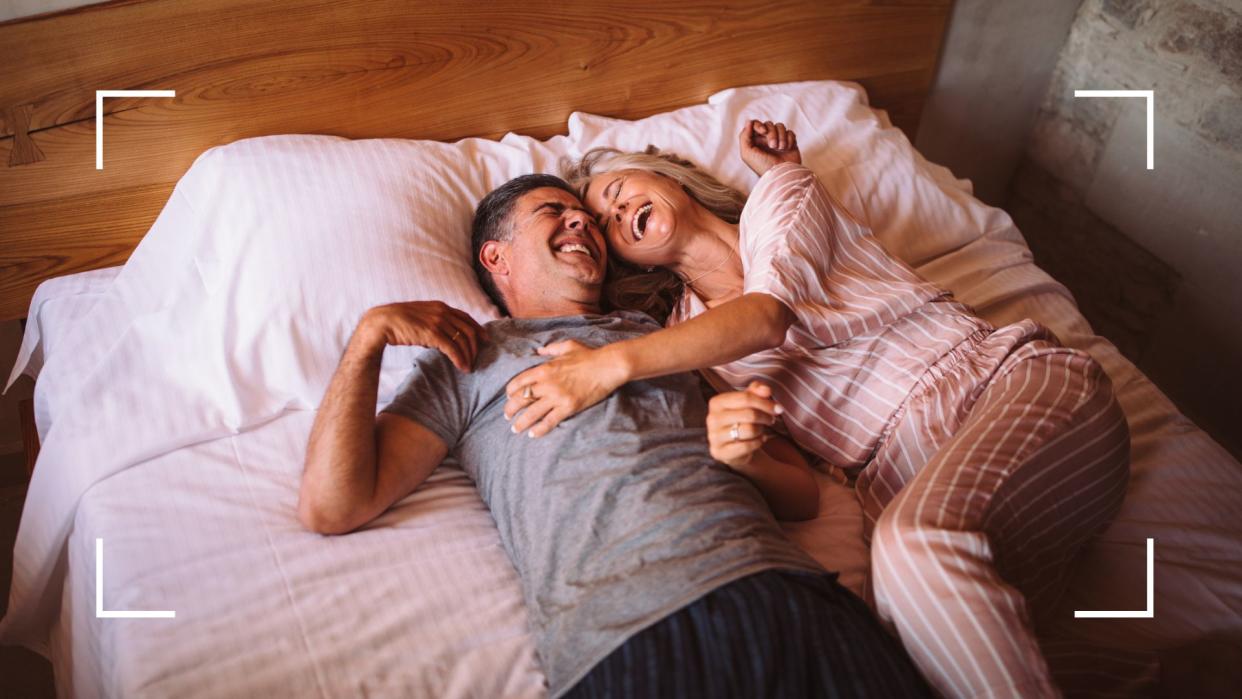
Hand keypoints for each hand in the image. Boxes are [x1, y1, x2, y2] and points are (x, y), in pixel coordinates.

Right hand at [361, 301, 485, 371]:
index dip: (477, 329)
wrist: (382, 322)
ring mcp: (438, 322)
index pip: (466, 317)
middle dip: (476, 346)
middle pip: (468, 329)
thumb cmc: (398, 322)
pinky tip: (462, 367)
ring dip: (469, 355)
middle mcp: (442, 312)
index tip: (485, 340)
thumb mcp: (421, 317)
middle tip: (476, 358)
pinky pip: (452, 348)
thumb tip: (443, 340)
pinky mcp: (432, 334)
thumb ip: (434, 324)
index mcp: (440, 306)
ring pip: (463, 340)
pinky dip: (460, 359)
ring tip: (469, 367)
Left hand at [504, 340, 626, 436]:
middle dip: (510, 409)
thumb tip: (540, 351)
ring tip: (515, 428)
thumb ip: (551, 349)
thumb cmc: (588, 355)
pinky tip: (533, 434)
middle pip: (521, 399)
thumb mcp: (567, 346)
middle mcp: (547, 384)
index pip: (519, 382)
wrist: (607, 366)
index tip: (508, 396)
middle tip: (507, 416)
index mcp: (544, 369)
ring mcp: (557, 397)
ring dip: (521, 422)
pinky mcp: (568, 407)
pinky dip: (539, 429)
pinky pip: (549, 421)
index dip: (510, 391)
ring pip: (532, 413)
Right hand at [707, 381, 783, 467]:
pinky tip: (758, 440)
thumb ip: (756, 391)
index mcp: (717, 402)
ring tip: (761, 430)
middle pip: (750, 414)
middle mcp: (712, 418)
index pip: (746, 398)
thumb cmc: (741, 420)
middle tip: (771, 420)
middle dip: (765, 417)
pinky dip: (757, 443)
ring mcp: (714, 437)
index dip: (765, 403)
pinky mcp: (719, 452)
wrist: (731, 446)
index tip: (777, 408)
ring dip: (761, 430)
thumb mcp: (747, 403)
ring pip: (749, 431)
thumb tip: (766, 390)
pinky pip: (746, 446)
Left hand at [738, 119, 800, 176]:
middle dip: (772, 133)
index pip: (755, 124)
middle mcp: (766, 140)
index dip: (759, 125)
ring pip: (780, 126)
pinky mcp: (789, 142)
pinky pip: (790, 132)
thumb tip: (749, 122)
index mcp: (755, 141)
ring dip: (781, 136)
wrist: (782, 174)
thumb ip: (744, 136)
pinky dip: (789, 139)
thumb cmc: (762, 166)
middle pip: (769, 124)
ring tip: (781, 148)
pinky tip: (787, 148)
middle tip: (773, 146)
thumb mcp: (747, 153)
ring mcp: (778, 140)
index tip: (763, 131)